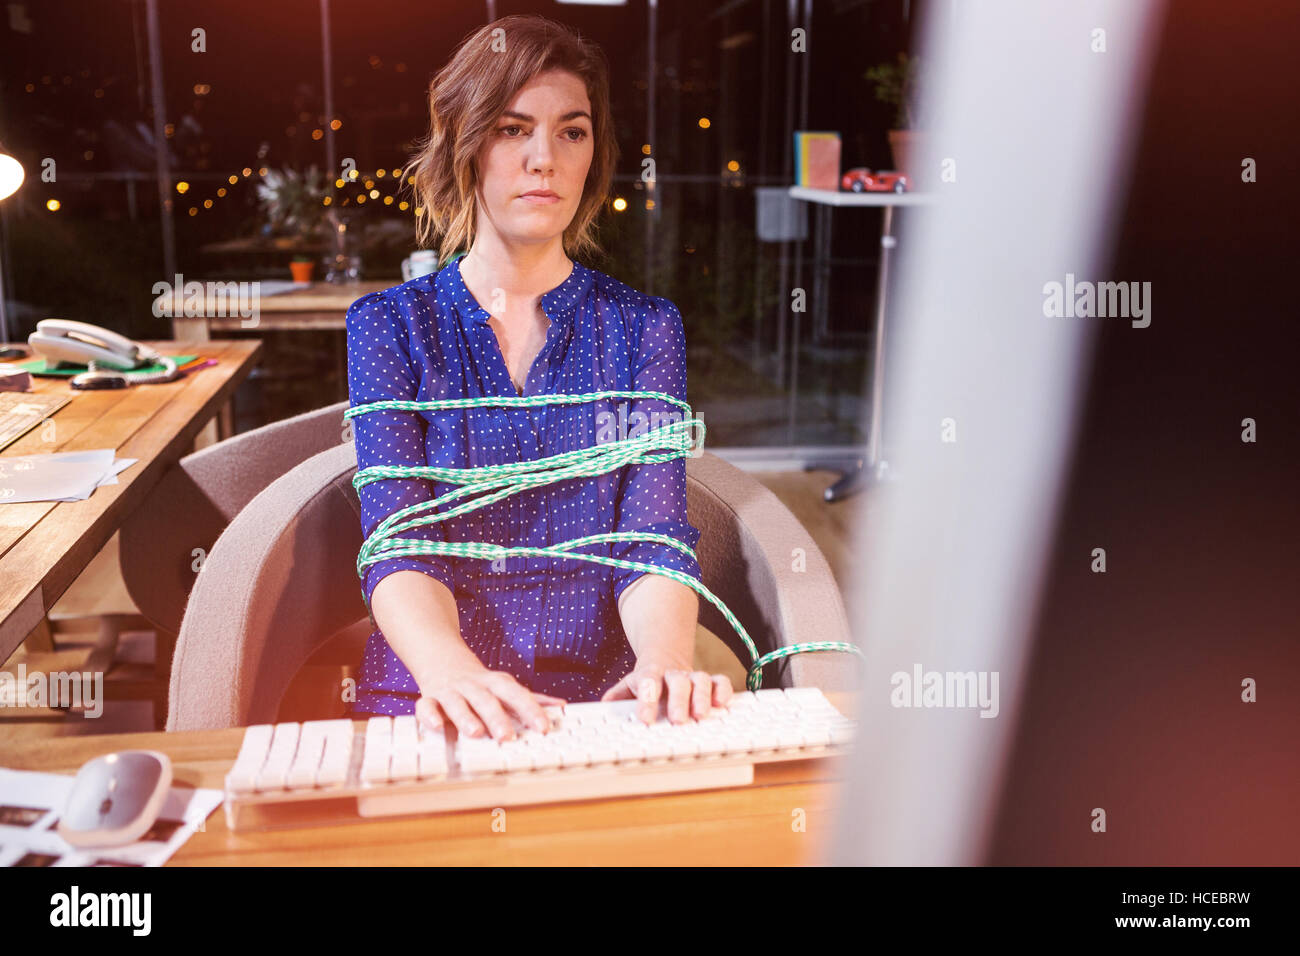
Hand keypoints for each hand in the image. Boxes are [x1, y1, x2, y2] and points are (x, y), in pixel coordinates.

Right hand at [416, 658, 565, 741]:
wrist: (443, 660)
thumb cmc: (480, 683)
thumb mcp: (505, 687)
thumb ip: (530, 699)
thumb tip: (561, 707)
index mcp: (496, 683)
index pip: (516, 694)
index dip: (530, 710)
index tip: (544, 727)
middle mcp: (474, 686)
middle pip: (487, 699)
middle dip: (497, 717)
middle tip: (508, 736)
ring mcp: (451, 691)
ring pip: (458, 702)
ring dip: (466, 717)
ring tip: (476, 733)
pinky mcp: (430, 698)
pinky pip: (426, 706)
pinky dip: (430, 715)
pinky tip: (437, 727)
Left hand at [601, 659, 733, 724]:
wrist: (666, 661)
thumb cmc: (648, 681)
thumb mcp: (630, 685)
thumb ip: (619, 694)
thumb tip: (606, 703)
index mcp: (651, 674)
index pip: (648, 682)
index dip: (647, 699)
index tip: (646, 719)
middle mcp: (674, 675)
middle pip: (678, 682)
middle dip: (678, 701)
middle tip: (677, 720)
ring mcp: (693, 677)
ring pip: (701, 680)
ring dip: (702, 697)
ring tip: (701, 715)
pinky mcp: (711, 682)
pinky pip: (720, 682)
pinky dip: (723, 691)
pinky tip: (721, 704)